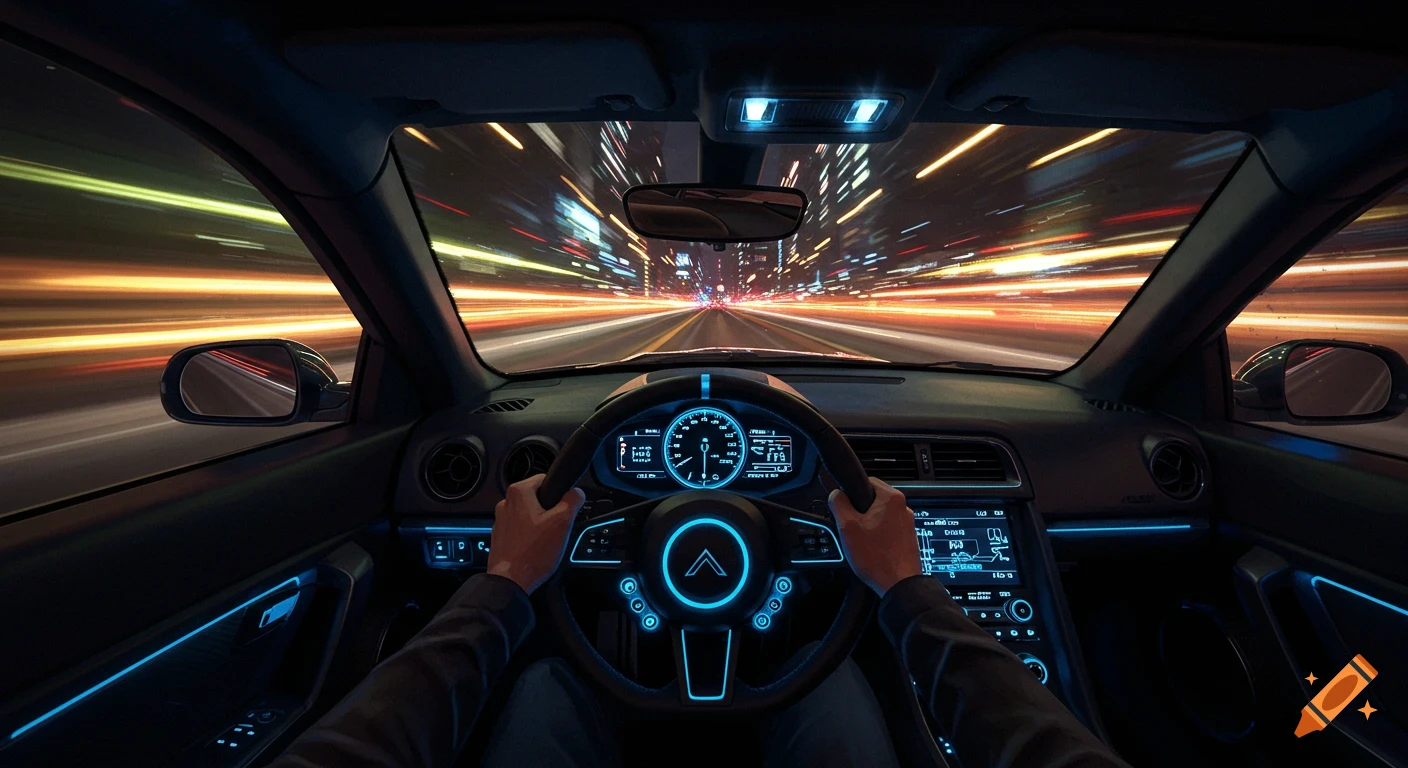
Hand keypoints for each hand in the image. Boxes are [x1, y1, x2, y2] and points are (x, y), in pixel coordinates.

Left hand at [487, 475, 585, 593]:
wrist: (511, 581)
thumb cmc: (533, 552)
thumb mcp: (562, 523)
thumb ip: (572, 501)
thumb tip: (577, 492)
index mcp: (519, 493)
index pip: (544, 479)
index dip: (558, 492)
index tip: (564, 506)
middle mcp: (505, 503)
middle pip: (536, 498)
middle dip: (549, 510)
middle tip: (557, 526)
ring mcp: (500, 520)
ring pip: (528, 514)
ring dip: (539, 523)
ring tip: (546, 540)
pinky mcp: (500, 536)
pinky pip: (519, 529)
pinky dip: (528, 535)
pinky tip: (535, 548)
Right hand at [830, 478, 923, 595]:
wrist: (899, 584)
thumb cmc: (877, 558)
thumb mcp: (847, 527)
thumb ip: (839, 503)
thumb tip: (836, 494)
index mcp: (891, 498)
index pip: (866, 481)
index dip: (852, 494)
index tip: (847, 508)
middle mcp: (903, 508)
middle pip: (873, 500)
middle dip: (860, 512)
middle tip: (853, 529)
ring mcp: (907, 523)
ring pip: (880, 516)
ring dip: (869, 526)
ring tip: (863, 543)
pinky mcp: (907, 537)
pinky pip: (888, 530)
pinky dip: (879, 537)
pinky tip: (873, 550)